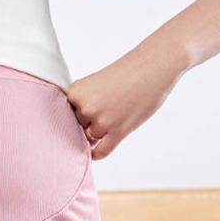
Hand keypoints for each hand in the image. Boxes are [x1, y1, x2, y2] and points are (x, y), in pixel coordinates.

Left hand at [66, 44, 184, 159]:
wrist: (153, 66)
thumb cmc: (124, 74)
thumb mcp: (93, 83)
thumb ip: (81, 103)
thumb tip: (76, 132)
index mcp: (75, 93)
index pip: (66, 113)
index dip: (78, 112)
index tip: (88, 107)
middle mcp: (85, 107)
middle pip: (78, 126)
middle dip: (90, 121)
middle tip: (108, 107)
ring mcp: (102, 120)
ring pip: (91, 137)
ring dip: (101, 130)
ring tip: (117, 110)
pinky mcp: (119, 130)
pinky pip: (102, 151)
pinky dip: (97, 154)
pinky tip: (94, 153)